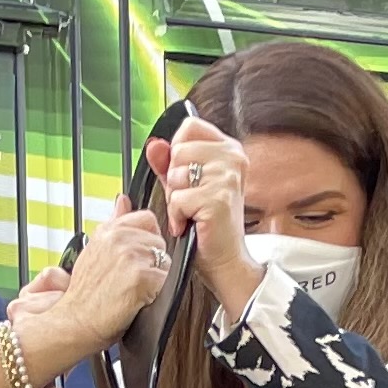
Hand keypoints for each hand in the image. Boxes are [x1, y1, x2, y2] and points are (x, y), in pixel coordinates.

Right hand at [15, 209, 170, 375]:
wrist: (75, 322)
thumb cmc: (84, 295)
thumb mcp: (94, 250)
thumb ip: (114, 223)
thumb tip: (123, 200)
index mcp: (108, 231)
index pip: (146, 219)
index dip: (146, 240)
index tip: (136, 258)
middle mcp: (119, 239)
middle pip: (159, 241)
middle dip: (152, 261)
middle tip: (129, 279)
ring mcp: (131, 256)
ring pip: (165, 261)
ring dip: (155, 278)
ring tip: (131, 289)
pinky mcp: (142, 276)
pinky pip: (165, 280)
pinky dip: (155, 293)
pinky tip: (135, 299)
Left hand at [152, 111, 254, 299]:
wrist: (225, 260)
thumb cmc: (208, 225)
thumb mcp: (185, 187)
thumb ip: (168, 163)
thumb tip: (154, 145)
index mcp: (228, 149)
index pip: (190, 126)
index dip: (177, 150)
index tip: (185, 173)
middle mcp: (232, 158)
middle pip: (178, 149)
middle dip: (174, 178)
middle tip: (190, 200)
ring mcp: (227, 177)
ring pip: (176, 174)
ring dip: (175, 198)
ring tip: (191, 211)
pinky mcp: (218, 198)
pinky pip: (177, 199)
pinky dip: (177, 216)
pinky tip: (189, 223)